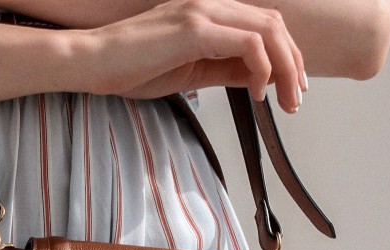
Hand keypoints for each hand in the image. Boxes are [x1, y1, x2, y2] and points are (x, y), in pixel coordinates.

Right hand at [81, 0, 306, 111]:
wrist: (92, 62)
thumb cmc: (129, 68)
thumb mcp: (189, 73)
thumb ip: (223, 69)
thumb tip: (256, 78)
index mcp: (208, 13)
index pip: (263, 25)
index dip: (286, 56)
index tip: (289, 89)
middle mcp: (210, 5)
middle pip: (274, 24)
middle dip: (294, 63)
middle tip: (296, 98)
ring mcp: (203, 13)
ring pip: (269, 31)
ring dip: (285, 67)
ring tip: (285, 100)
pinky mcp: (195, 29)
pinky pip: (248, 44)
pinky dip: (262, 68)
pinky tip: (256, 92)